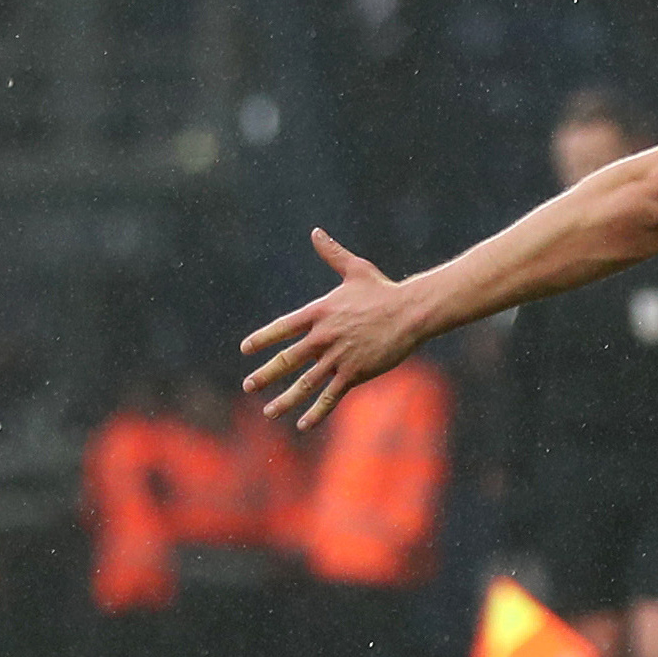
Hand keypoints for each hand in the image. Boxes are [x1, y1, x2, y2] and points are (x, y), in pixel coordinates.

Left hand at [241, 229, 423, 428]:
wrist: (412, 311)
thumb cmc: (384, 290)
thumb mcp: (355, 269)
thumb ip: (332, 253)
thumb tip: (316, 232)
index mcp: (319, 313)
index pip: (282, 328)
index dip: (262, 339)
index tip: (245, 349)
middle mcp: (324, 337)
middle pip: (288, 360)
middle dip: (266, 375)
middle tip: (249, 386)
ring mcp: (338, 357)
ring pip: (305, 383)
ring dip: (285, 400)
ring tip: (269, 411)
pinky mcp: (355, 373)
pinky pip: (331, 396)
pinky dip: (316, 412)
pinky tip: (303, 425)